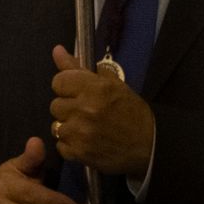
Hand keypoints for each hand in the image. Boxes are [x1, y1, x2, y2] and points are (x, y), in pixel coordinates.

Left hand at [50, 46, 155, 178]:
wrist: (148, 144)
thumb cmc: (131, 111)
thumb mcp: (112, 84)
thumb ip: (80, 68)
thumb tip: (57, 50)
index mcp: (95, 88)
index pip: (59, 82)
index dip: (67, 86)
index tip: (77, 91)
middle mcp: (85, 110)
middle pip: (55, 105)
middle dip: (69, 107)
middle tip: (86, 110)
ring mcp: (80, 133)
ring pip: (56, 126)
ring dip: (69, 126)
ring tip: (87, 127)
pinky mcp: (78, 153)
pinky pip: (60, 144)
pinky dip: (70, 143)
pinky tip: (86, 140)